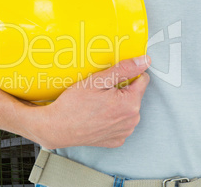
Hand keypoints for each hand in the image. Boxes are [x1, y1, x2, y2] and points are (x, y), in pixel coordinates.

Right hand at [28, 55, 150, 148]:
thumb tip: (143, 61)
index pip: (142, 79)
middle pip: (134, 95)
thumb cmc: (73, 105)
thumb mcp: (96, 81)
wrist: (57, 128)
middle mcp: (132, 120)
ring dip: (117, 104)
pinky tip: (97, 116)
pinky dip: (111, 118)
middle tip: (100, 91)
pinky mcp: (116, 140)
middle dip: (121, 90)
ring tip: (96, 104)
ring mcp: (124, 132)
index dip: (127, 75)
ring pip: (127, 109)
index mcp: (130, 104)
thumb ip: (123, 69)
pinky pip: (120, 123)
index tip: (112, 78)